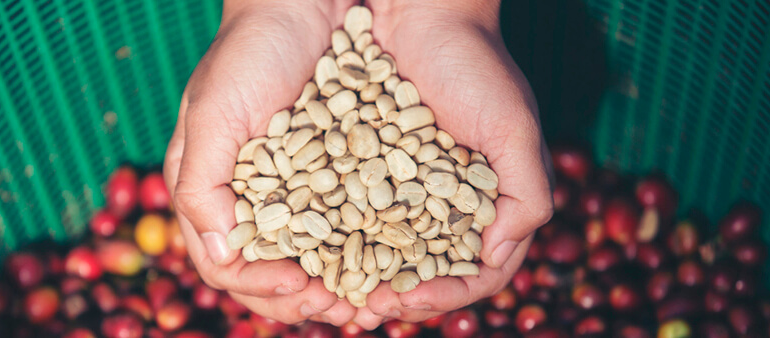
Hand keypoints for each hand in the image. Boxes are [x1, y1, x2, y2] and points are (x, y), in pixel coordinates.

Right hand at [163, 0, 358, 324]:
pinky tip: (388, 261)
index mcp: (210, 191)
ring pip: (312, 257)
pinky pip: (346, 223)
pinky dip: (363, 250)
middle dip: (305, 299)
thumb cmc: (250, 53)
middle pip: (271, 272)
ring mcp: (295, 188)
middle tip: (345, 311)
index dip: (262, 286)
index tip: (302, 288)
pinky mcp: (335, 173)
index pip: (227, 264)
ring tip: (370, 302)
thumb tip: (220, 254)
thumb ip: (202, 186)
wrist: (304, 4)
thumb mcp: (213, 115)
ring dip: (338, 285)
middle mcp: (251, 198)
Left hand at [350, 0, 554, 327]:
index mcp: (490, 205)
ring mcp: (405, 188)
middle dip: (396, 297)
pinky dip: (335, 237)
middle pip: (425, 271)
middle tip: (362, 310)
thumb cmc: (476, 66)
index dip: (446, 295)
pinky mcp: (366, 168)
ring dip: (361, 277)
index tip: (410, 300)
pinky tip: (312, 250)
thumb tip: (497, 255)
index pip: (475, 272)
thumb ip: (526, 195)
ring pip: (384, 250)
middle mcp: (446, 205)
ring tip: (334, 292)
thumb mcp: (514, 128)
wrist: (421, 14)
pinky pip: (350, 212)